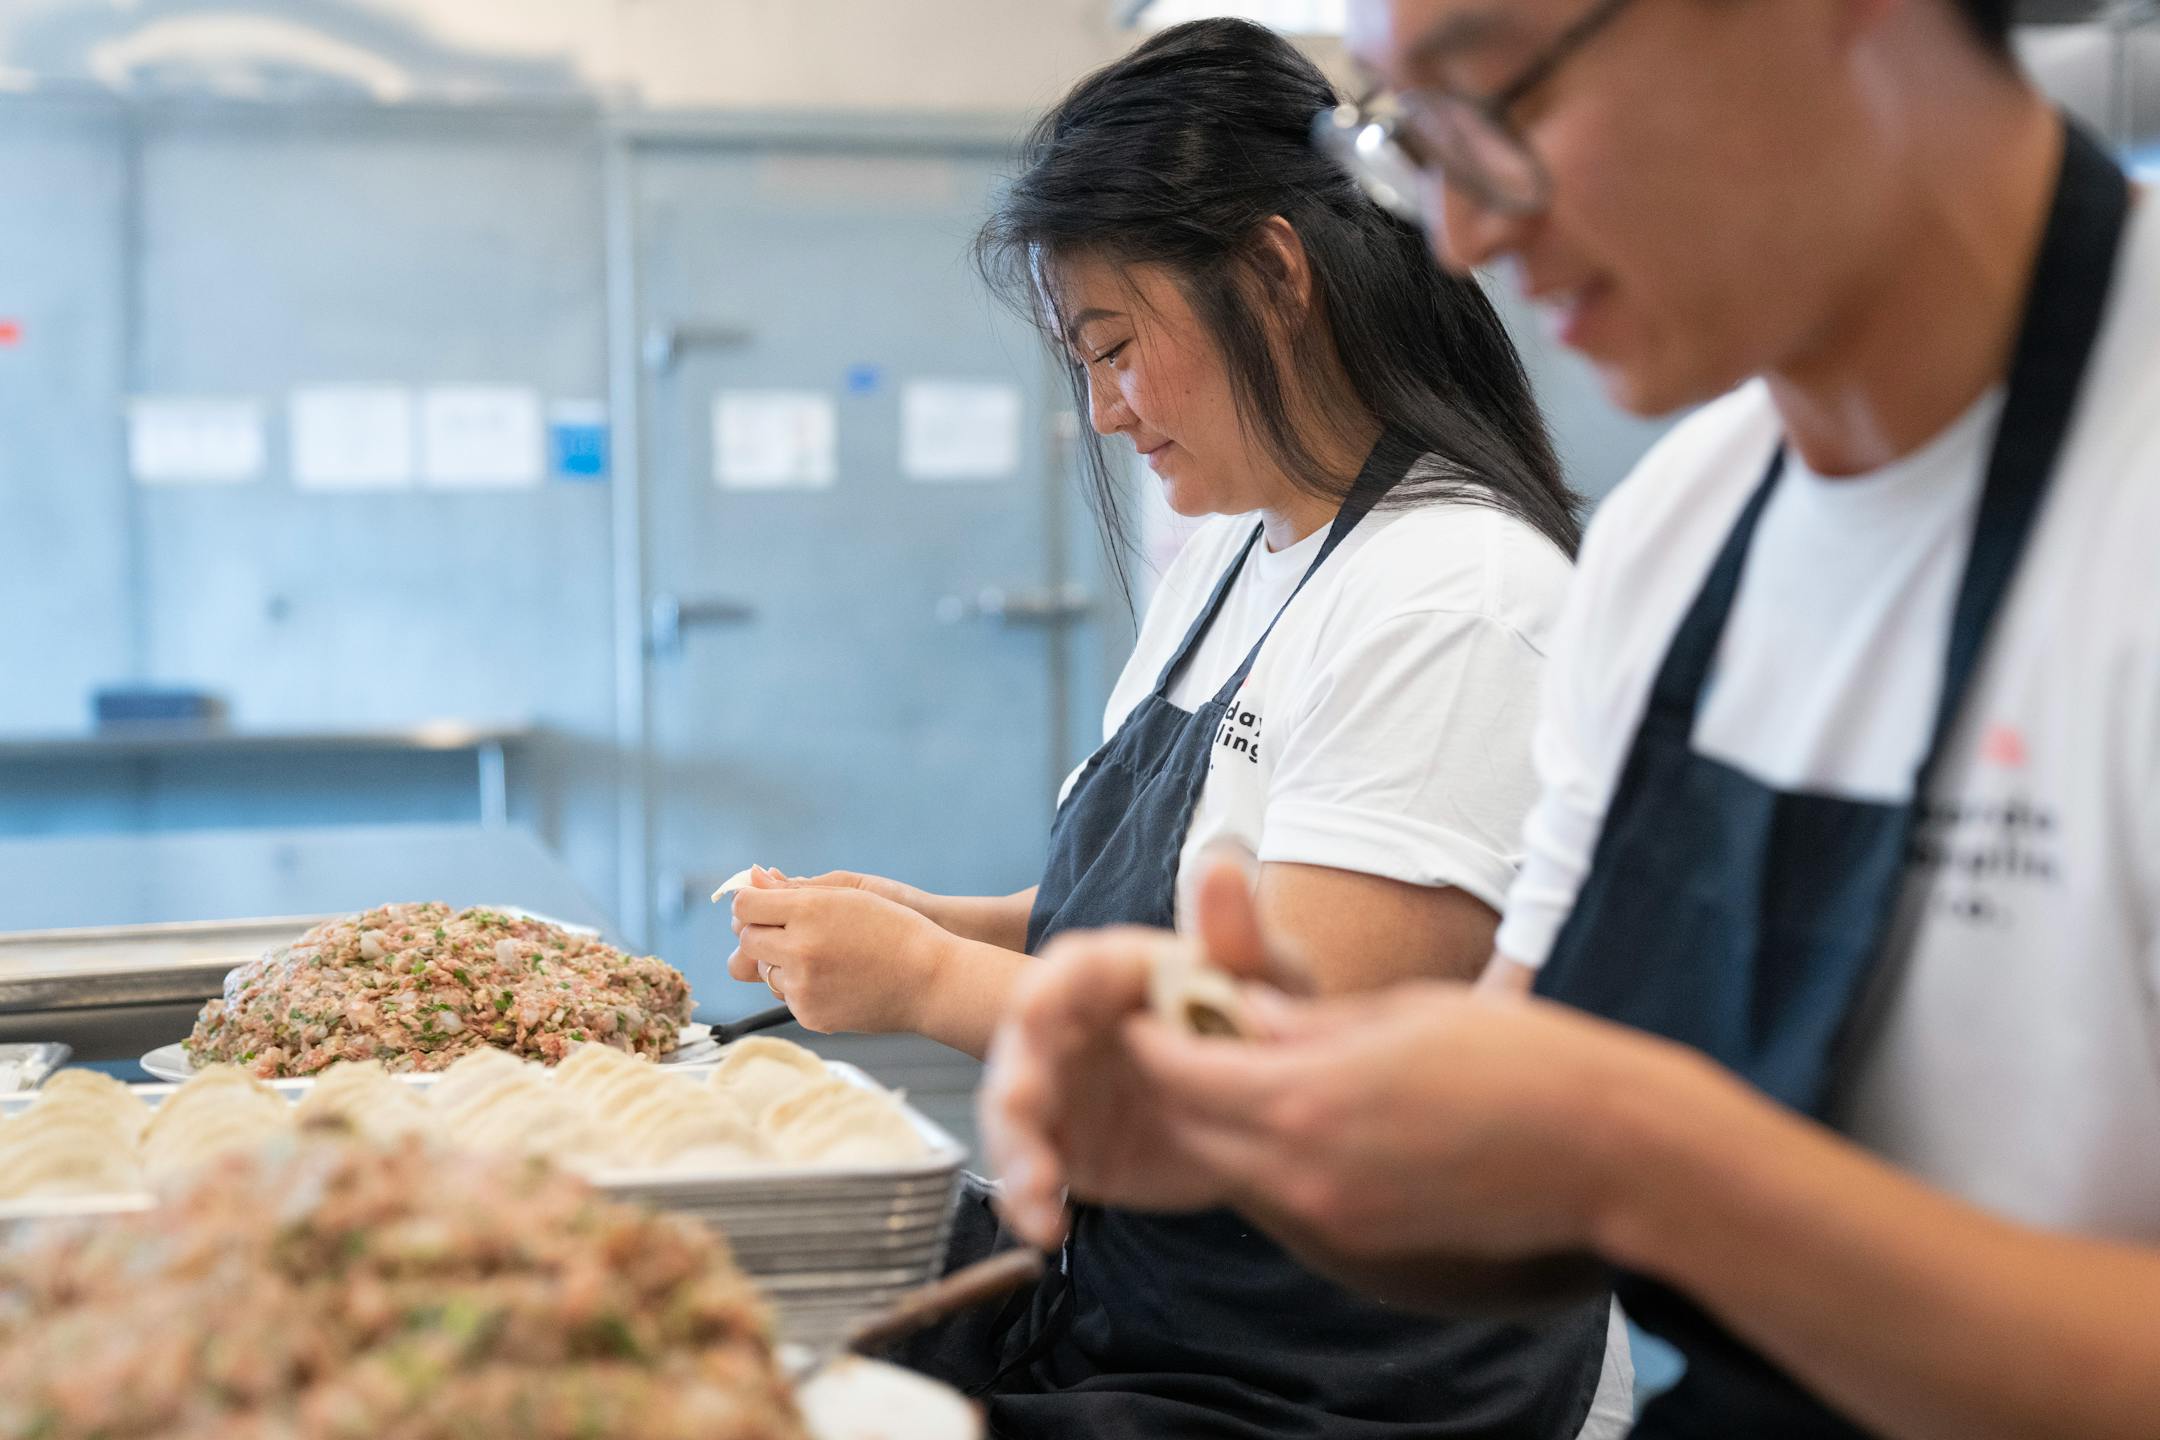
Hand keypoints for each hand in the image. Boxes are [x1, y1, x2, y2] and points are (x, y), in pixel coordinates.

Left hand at [728, 870, 949, 1034]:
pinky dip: (802, 987)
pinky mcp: (809, 1014)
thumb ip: (794, 890)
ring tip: (825, 957)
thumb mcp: (850, 895)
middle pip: (746, 939)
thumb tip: (753, 880)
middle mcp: (799, 949)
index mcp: (809, 911)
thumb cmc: (896, 930)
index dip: (751, 903)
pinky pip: (786, 996)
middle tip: (793, 932)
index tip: (763, 905)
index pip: (745, 905)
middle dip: (762, 933)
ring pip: (764, 970)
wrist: (931, 981)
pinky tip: (834, 979)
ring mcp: (802, 986)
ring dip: (782, 962)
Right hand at [980, 860, 1307, 1246]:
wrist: (1279, 1109)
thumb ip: (1238, 931)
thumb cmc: (1270, 1020)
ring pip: (1014, 1112)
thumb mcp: (1267, 975)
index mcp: (1115, 970)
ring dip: (1015, 1151)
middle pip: (1020, 1042)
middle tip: (1026, 1111)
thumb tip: (1223, 863)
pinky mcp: (1066, 1145)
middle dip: (1015, 1078)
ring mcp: (1063, 1087)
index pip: (1068, 966)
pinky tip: (1046, 1226)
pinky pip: (1033, 1171)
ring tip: (1038, 1193)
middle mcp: (1073, 1023)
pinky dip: (1029, 1199)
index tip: (1039, 1012)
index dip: (1048, 988)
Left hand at [986, 856, 1676, 1276]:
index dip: (1154, 1035)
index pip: (1180, 1072)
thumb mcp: (1401, 1012)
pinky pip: (1283, 1193)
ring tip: (1234, 1069)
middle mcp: (1304, 1168)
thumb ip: (1306, 1021)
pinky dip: (1267, 1155)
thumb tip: (1241, 1010)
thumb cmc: (1518, 1057)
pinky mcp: (1362, 1237)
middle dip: (1174, 1083)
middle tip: (1179, 1035)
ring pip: (1233, 1167)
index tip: (1147, 1006)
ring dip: (1218, 1122)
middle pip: (1190, 1129)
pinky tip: (1295, 1114)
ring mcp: (1332, 1213)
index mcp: (1305, 1097)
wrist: (1606, 1149)